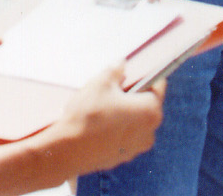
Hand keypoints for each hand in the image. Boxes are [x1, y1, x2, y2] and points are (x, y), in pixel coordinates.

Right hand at [46, 65, 163, 175]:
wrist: (64, 152)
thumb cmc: (86, 117)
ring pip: (134, 122)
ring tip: (103, 108)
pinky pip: (123, 137)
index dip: (145, 76)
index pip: (158, 85)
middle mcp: (149, 132)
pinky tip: (98, 125)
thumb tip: (121, 65)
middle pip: (146, 105)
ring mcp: (135, 148)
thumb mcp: (100, 83)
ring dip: (124, 114)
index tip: (135, 73)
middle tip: (113, 90)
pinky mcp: (121, 158)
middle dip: (132, 96)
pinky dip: (115, 130)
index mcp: (150, 111)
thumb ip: (115, 70)